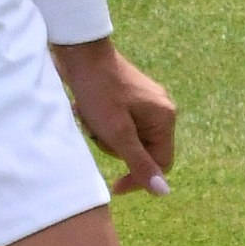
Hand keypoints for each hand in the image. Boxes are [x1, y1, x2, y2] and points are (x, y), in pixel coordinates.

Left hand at [51, 38, 176, 196]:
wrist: (79, 52)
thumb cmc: (99, 92)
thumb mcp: (118, 133)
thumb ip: (140, 163)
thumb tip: (164, 193)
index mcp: (165, 118)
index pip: (161, 163)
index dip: (138, 178)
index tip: (115, 185)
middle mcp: (161, 109)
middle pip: (143, 150)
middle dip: (116, 147)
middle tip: (97, 130)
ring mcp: (146, 101)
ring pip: (128, 137)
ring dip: (105, 133)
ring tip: (90, 116)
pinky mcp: (130, 96)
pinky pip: (120, 122)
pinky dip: (103, 121)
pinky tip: (88, 109)